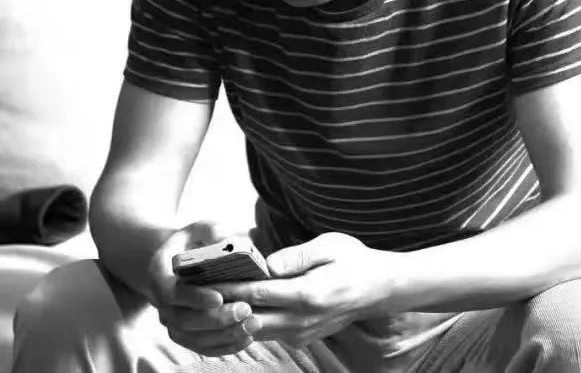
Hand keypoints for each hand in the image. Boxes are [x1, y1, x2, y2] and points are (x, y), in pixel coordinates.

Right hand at [147, 221, 260, 356]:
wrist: (181, 258)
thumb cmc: (195, 240)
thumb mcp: (202, 228)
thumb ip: (213, 231)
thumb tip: (228, 243)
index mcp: (159, 274)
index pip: (170, 292)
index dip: (193, 298)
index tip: (219, 298)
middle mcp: (160, 301)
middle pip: (182, 319)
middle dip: (214, 319)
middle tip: (245, 310)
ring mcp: (171, 319)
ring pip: (191, 338)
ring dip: (222, 336)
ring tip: (251, 326)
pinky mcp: (185, 332)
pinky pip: (201, 346)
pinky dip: (223, 346)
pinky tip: (247, 338)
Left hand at [214, 232, 398, 348]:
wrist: (379, 290)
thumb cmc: (355, 261)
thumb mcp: (330, 246)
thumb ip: (296, 255)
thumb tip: (266, 263)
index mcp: (307, 294)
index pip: (256, 293)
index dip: (227, 287)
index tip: (204, 279)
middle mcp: (301, 319)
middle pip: (248, 318)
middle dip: (222, 306)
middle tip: (196, 292)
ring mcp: (300, 333)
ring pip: (254, 331)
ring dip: (233, 317)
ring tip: (210, 300)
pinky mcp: (301, 339)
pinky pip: (267, 334)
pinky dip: (249, 323)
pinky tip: (237, 307)